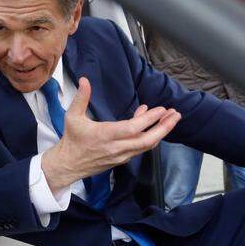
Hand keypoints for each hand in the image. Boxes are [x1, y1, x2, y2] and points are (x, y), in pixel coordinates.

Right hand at [41, 78, 181, 192]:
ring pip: (146, 146)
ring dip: (161, 132)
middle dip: (164, 127)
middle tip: (176, 114)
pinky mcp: (122, 159)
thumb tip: (85, 80)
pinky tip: (152, 125)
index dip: (149, 119)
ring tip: (171, 119)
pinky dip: (149, 137)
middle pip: (147, 140)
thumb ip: (81, 98)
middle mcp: (117, 147)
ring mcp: (121, 155)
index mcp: (106, 135)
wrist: (68, 165)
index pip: (133, 128)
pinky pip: (140, 148)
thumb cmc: (71, 140)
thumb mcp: (73, 117)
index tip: (161, 109)